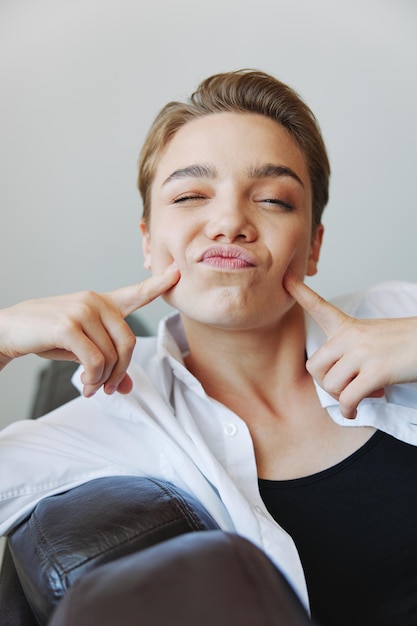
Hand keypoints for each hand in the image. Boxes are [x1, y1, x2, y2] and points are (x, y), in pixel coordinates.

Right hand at [0, 263, 179, 396]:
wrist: (9, 330)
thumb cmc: (48, 337)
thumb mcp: (82, 350)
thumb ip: (107, 362)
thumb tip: (126, 387)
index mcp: (101, 303)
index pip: (136, 293)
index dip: (158, 285)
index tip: (177, 274)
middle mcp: (95, 302)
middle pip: (129, 342)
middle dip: (122, 370)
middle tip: (109, 388)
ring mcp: (82, 310)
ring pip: (112, 355)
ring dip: (103, 379)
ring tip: (90, 387)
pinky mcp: (68, 325)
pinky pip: (95, 359)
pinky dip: (93, 378)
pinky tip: (85, 385)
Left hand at [284, 274, 416, 417]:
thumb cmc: (405, 344)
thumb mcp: (372, 337)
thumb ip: (349, 351)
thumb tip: (337, 383)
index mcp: (349, 326)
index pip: (319, 306)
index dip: (301, 292)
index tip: (286, 278)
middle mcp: (351, 337)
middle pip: (314, 366)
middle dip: (326, 384)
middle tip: (344, 387)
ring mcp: (363, 353)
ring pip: (330, 385)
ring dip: (343, 397)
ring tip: (363, 392)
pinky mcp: (375, 371)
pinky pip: (348, 398)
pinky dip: (349, 410)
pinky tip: (355, 411)